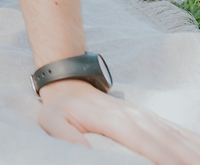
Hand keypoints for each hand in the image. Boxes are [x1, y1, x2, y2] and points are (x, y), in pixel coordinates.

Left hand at [37, 79, 199, 162]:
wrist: (70, 82)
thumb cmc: (61, 108)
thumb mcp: (52, 121)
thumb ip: (67, 137)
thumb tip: (84, 152)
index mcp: (117, 122)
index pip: (148, 146)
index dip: (166, 162)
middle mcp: (138, 118)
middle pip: (172, 145)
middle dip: (187, 161)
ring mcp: (148, 117)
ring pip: (181, 139)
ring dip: (194, 154)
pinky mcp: (152, 118)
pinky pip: (180, 132)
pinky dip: (195, 143)